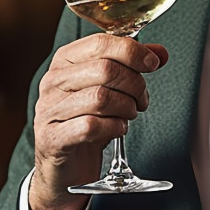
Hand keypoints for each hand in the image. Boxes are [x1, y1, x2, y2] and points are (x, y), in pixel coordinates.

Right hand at [28, 34, 167, 209]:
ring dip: (127, 107)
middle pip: (105, 69)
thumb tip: (160, 53)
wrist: (65, 166)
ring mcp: (49, 110)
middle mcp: (53, 82)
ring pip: (101, 98)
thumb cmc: (87, 121)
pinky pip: (91, 126)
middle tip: (142, 99)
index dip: (133, 51)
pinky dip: (114, 128)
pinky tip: (117, 129)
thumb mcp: (110, 88)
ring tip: (130, 114)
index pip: (100, 43)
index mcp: (65, 61)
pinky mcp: (52, 138)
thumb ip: (132, 66)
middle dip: (135, 85)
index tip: (152, 64)